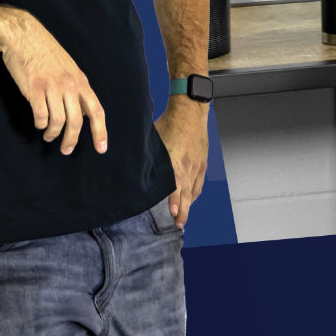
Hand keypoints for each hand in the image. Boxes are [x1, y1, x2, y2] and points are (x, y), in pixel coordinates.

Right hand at [0, 11, 105, 154]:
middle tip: (66, 150)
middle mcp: (70, 85)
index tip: (101, 148)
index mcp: (81, 80)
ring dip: (53, 134)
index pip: (96, 110)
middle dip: (72, 140)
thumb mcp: (69, 68)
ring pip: (58, 121)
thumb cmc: (45, 52)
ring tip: (48, 136)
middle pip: (76, 121)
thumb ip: (76, 88)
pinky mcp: (34, 88)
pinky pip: (41, 115)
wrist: (24, 36)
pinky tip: (38, 123)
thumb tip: (81, 111)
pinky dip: (40, 124)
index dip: (100, 131)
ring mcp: (52, 86)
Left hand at [154, 95, 208, 225]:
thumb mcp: (154, 138)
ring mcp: (196, 165)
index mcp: (175, 160)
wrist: (191, 111)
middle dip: (182, 211)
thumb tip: (133, 167)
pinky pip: (199, 182)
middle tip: (178, 225)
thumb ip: (147, 156)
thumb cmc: (169, 122)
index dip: (174, 200)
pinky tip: (189, 199)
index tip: (172, 213)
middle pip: (186, 193)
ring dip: (188, 205)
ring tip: (182, 218)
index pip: (175, 185)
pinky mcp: (202, 162)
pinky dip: (194, 193)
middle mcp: (187, 165)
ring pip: (193, 190)